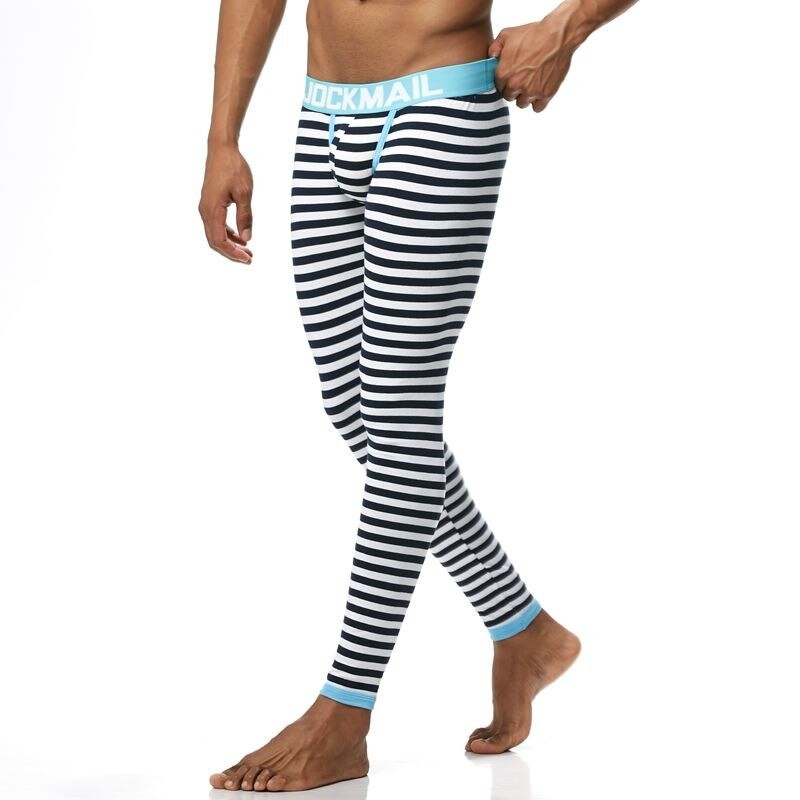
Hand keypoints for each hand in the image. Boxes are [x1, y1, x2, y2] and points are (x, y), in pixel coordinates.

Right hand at [198, 143, 253, 263]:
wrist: (221, 149)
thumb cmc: (233, 167)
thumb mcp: (244, 193)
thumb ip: (245, 217)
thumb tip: (247, 238)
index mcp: (212, 210)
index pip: (219, 240)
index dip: (233, 253)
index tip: (248, 258)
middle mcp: (205, 211)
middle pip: (215, 241)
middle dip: (232, 253)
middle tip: (249, 259)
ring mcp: (206, 207)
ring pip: (215, 234)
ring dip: (230, 244)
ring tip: (248, 251)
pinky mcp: (209, 203)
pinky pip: (216, 225)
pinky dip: (228, 234)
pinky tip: (241, 237)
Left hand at [488, 18, 576, 111]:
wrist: (557, 35)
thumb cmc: (533, 33)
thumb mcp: (507, 34)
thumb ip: (494, 48)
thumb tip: (491, 59)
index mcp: (503, 73)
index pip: (499, 87)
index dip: (505, 81)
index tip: (513, 75)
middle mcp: (515, 85)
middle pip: (510, 97)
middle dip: (514, 89)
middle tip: (523, 78)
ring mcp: (531, 91)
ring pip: (522, 103)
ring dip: (525, 96)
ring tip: (532, 83)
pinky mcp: (545, 94)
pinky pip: (537, 108)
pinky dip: (538, 102)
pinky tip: (540, 90)